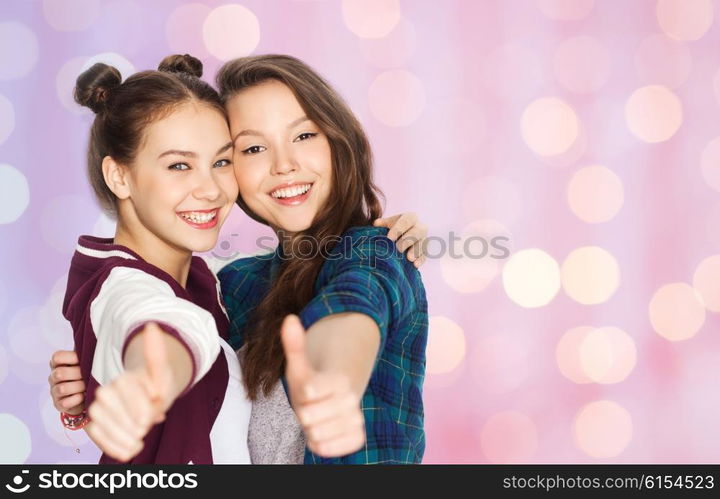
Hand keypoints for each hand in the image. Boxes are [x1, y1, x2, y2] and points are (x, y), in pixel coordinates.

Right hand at [49, 350, 85, 414]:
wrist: (87, 395)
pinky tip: (83, 396)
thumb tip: (95, 340)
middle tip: (88, 375)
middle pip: (59, 373)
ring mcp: (54, 391)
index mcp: (59, 364)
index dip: (70, 358)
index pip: (57, 357)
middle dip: (78, 374)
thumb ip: (85, 353)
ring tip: (87, 386)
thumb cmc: (87, 374)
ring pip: (62, 388)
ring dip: (78, 387)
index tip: (82, 360)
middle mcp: (53, 377)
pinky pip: (65, 402)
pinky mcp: (58, 404)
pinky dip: (77, 399)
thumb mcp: (86, 362)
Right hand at [85, 323, 172, 461]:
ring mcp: (98, 407)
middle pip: (109, 410)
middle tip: (145, 427)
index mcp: (124, 378)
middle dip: (129, 422)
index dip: (140, 407)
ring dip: (119, 437)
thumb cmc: (158, 386)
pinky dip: (111, 445)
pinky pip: (95, 434)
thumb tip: (151, 325)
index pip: (124, 392)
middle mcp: (106, 390)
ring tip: (138, 443)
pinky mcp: (94, 423)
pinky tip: (128, 451)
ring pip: (99, 422)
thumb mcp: (163, 373)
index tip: (154, 413)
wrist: (151, 398)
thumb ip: (156, 354)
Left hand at [281, 315, 365, 457]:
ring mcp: (354, 418)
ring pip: (320, 435)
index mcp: (337, 379)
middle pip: (310, 417)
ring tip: (315, 419)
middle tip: (309, 407)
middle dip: (303, 414)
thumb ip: (294, 344)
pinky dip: (325, 444)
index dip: (305, 393)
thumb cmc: (312, 380)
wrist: (337, 397)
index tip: (309, 389)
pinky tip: (323, 433)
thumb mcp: (301, 363)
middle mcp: (350, 398)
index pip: (310, 390)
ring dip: (311, 430)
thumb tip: (289, 319)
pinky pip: (333, 448)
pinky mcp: (357, 436)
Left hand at [374, 212, 427, 267]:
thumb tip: (376, 224)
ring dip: (416, 251)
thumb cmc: (392, 229)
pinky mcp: (424, 250)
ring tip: (409, 258)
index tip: (390, 238)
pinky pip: (424, 255)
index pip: (406, 220)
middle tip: (398, 249)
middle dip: (407, 240)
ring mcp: (423, 238)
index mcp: (410, 217)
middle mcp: (419, 226)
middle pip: (417, 231)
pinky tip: (415, 265)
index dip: (399, 229)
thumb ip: (382, 223)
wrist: (400, 237)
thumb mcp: (388, 224)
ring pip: (422, 243)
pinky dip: (420, 260)